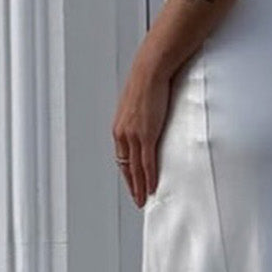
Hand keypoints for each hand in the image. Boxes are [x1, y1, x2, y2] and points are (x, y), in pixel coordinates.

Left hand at [112, 47, 171, 207]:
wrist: (150, 71)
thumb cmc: (146, 82)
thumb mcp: (138, 104)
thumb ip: (140, 117)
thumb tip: (147, 122)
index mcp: (119, 127)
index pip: (121, 157)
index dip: (127, 173)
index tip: (133, 183)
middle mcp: (122, 134)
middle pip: (126, 167)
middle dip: (132, 185)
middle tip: (138, 199)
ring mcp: (133, 136)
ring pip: (135, 169)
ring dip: (140, 187)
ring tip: (145, 199)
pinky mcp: (146, 135)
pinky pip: (147, 162)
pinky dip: (150, 177)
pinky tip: (152, 187)